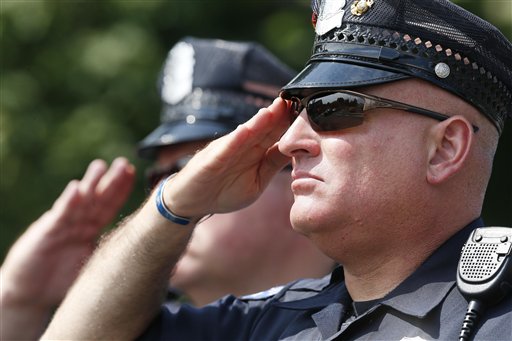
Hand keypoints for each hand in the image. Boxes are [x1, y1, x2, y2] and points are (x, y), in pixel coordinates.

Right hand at [1, 157, 134, 311]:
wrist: (30, 294)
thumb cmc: (61, 280)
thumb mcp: (92, 267)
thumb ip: (109, 255)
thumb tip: (142, 253)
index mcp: (91, 230)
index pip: (110, 205)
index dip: (121, 190)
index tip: (133, 172)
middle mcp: (79, 224)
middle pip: (98, 198)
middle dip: (111, 180)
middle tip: (123, 163)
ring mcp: (63, 226)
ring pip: (79, 202)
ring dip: (90, 184)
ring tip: (100, 167)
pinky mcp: (46, 233)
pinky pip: (60, 216)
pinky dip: (68, 203)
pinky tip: (76, 190)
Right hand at [166, 98, 291, 218]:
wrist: (192, 202)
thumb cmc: (223, 191)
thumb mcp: (257, 181)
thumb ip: (273, 164)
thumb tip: (297, 150)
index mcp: (255, 152)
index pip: (275, 134)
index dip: (290, 123)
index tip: (308, 112)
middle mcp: (242, 146)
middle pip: (264, 128)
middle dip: (279, 115)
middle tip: (296, 99)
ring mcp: (226, 151)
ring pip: (246, 134)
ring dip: (260, 121)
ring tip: (274, 108)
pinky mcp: (211, 160)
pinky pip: (225, 149)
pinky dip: (235, 140)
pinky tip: (245, 130)